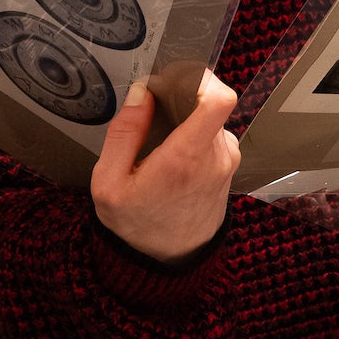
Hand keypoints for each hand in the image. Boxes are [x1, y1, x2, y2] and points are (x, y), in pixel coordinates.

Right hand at [91, 70, 240, 261]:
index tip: (174, 78)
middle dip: (181, 100)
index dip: (200, 77)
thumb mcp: (108, 183)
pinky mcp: (230, 163)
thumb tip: (141, 92)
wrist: (168, 261)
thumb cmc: (137, 224)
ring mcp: (227, 160)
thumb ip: (124, 133)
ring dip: (185, 120)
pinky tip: (171, 157)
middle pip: (208, 101)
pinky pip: (212, 131)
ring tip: (159, 145)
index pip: (218, 100)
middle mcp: (215, 157)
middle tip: (152, 117)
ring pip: (209, 116)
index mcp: (186, 159)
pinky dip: (193, 135)